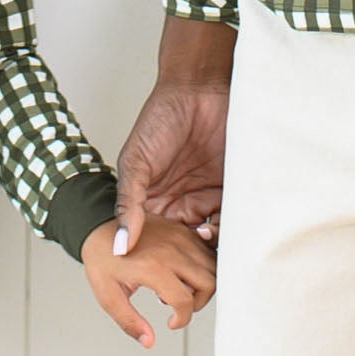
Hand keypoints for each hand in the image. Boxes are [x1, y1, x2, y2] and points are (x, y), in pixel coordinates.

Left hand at [82, 216, 215, 349]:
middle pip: (208, 283)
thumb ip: (129, 321)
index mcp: (153, 268)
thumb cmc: (102, 259)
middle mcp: (171, 251)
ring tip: (181, 288)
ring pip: (213, 266)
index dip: (181, 319)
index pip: (184, 301)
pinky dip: (204, 265)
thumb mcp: (108, 295)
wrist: (98, 227)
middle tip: (181, 306)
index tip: (171, 323)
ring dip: (203, 283)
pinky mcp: (182, 230)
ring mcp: (179, 238)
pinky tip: (185, 272)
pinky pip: (207, 250)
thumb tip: (148, 341)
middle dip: (198, 302)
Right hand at [114, 15, 236, 248]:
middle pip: (185, 246)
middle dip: (188, 258)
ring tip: (208, 236)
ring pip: (211, 236)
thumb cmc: (160, 119)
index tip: (161, 267)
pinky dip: (234, 228)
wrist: (199, 87)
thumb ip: (129, 203)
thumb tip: (120, 245)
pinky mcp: (231, 189)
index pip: (155, 242)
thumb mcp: (135, 162)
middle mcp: (180, 204)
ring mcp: (206, 197)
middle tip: (191, 261)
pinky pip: (234, 218)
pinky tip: (227, 225)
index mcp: (152, 202)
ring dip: (212, 246)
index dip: (158, 257)